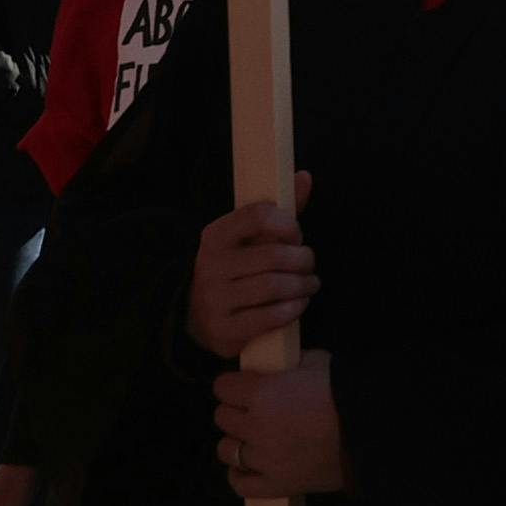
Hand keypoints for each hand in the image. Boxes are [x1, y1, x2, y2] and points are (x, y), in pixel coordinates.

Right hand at [185, 174, 316, 358]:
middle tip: (309, 264)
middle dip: (303, 260)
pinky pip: (268, 317)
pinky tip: (298, 304)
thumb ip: (279, 209)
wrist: (195, 314)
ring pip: (273, 287)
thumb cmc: (235, 267)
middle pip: (273, 256)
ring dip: (302, 286)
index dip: (288, 224)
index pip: (258, 216)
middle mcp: (211, 265)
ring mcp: (214, 299)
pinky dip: (292, 310)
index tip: (296, 235)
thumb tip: (304, 177)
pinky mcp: (223, 329)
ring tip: (309, 284)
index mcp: (216, 235)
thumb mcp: (249, 237)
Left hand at [213, 349, 346, 498]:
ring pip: (226, 450)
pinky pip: (239, 484)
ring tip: (255, 437)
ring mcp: (264, 459)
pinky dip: (240, 474)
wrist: (374, 430)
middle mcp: (256, 427)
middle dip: (236, 410)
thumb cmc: (346, 391)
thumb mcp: (316, 362)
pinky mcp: (276, 484)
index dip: (234, 384)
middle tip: (254, 409)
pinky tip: (251, 465)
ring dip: (238, 441)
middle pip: (222, 417)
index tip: (245, 384)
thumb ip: (286, 366)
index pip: (222, 387)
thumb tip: (275, 369)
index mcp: (262, 393)